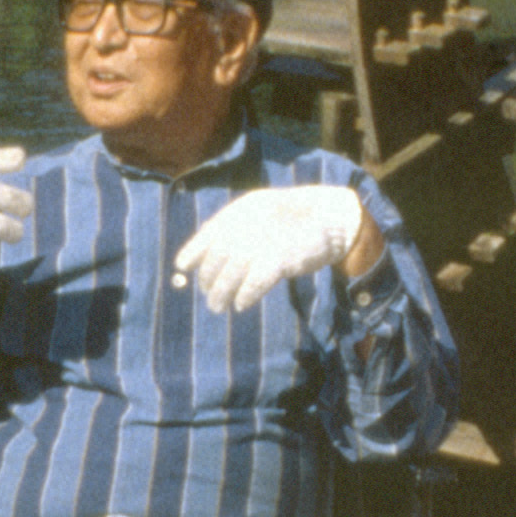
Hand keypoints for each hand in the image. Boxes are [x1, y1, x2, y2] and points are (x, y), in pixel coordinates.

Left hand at [170, 185, 372, 312]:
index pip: (210, 231)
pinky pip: (255, 282)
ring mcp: (265, 241)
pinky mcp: (282, 258)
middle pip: (218, 256)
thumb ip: (237, 229)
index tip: (182, 267)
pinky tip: (241, 304)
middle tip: (210, 297)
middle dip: (209, 279)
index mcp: (244, 210)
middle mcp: (251, 223)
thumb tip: (206, 257)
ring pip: (232, 272)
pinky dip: (245, 296)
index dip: (193, 250)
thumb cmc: (295, 221)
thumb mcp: (263, 214)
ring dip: (221, 293)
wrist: (333, 219)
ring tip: (218, 306)